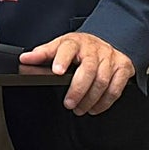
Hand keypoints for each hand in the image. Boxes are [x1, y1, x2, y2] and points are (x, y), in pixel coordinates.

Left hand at [19, 32, 134, 115]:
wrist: (106, 40)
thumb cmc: (79, 48)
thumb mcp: (60, 46)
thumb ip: (43, 53)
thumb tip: (25, 59)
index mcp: (76, 42)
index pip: (68, 47)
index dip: (62, 59)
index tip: (56, 71)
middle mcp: (94, 49)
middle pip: (88, 69)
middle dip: (77, 89)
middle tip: (68, 103)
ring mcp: (110, 58)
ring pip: (102, 81)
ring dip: (90, 99)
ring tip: (79, 108)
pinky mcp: (123, 67)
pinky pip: (116, 88)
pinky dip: (105, 102)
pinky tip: (95, 108)